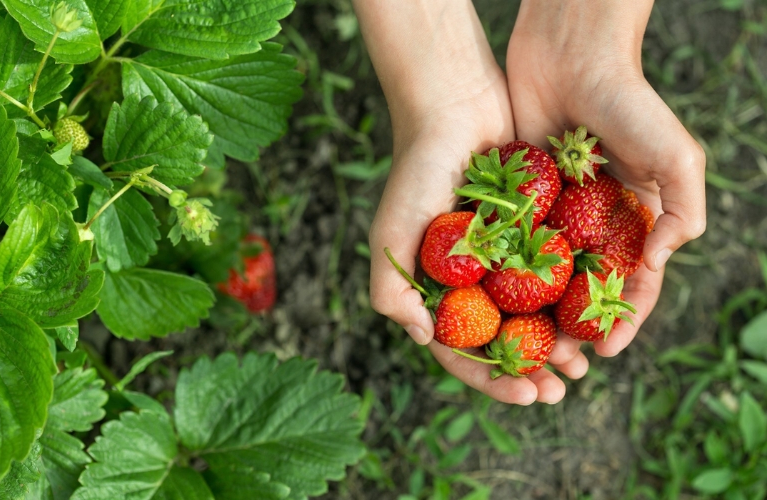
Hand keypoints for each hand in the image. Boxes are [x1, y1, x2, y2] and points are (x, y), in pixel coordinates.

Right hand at [355, 0, 588, 404]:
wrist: (457, 106)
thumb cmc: (417, 169)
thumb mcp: (392, 232)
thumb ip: (390, 288)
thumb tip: (424, 339)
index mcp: (435, 288)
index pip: (461, 350)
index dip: (492, 380)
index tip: (528, 396)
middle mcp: (470, 280)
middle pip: (502, 341)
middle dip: (531, 372)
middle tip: (563, 390)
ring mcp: (502, 258)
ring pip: (534, 314)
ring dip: (557, 343)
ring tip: (584, 363)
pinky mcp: (533, 232)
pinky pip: (557, 273)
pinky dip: (573, 298)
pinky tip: (596, 315)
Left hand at [506, 0, 705, 357]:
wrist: (570, 55)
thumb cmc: (630, 103)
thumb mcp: (676, 156)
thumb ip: (683, 211)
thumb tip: (655, 264)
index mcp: (635, 219)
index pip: (632, 283)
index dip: (623, 320)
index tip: (604, 352)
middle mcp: (595, 223)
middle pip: (583, 290)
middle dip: (574, 327)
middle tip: (557, 361)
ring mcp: (555, 213)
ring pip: (544, 277)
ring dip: (537, 314)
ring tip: (526, 345)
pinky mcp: (519, 200)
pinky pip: (511, 245)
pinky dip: (505, 275)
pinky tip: (494, 304)